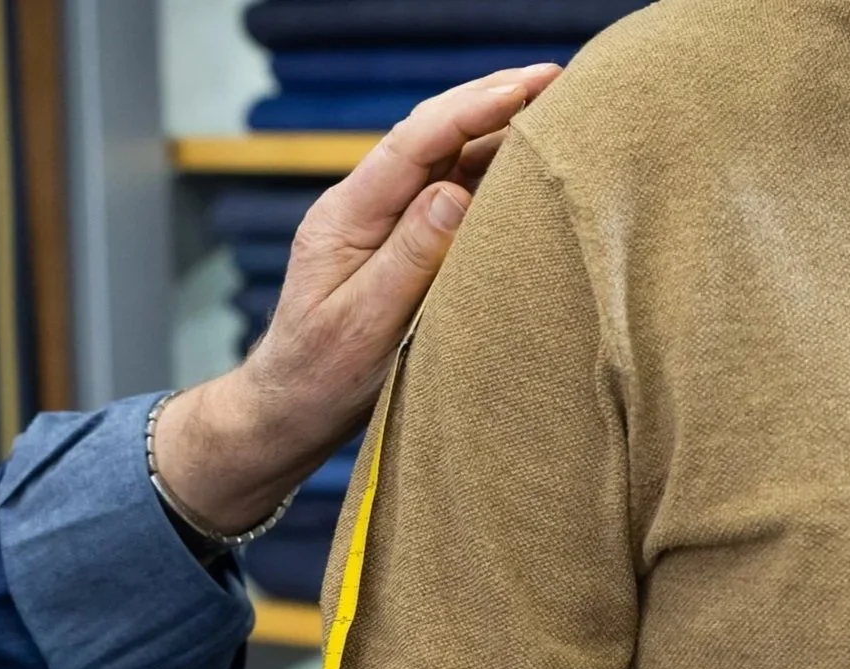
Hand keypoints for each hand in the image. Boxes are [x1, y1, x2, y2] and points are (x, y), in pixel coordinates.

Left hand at [156, 63, 562, 535]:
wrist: (290, 409)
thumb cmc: (321, 377)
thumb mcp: (365, 324)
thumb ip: (409, 257)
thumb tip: (454, 193)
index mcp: (347, 215)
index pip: (418, 142)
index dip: (476, 108)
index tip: (531, 86)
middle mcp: (365, 207)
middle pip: (434, 135)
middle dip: (494, 102)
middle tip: (559, 79)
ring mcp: (382, 223)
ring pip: (447, 162)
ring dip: (499, 135)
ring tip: (558, 115)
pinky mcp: (400, 245)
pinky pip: (451, 198)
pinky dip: (491, 178)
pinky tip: (527, 171)